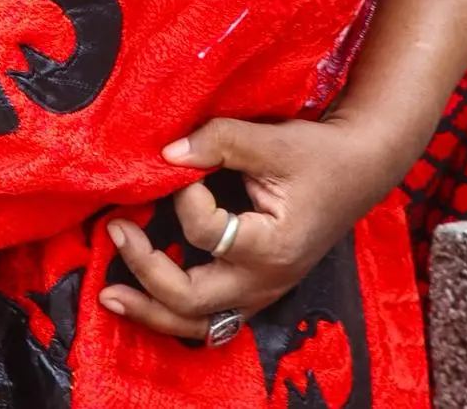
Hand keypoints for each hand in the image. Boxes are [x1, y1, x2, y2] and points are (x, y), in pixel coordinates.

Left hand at [99, 114, 405, 338]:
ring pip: (198, 324)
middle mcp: (266, 281)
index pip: (207, 233)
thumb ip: (220, 141)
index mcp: (274, 247)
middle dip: (145, 271)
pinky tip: (142, 298)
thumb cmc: (319, 155)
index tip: (183, 165)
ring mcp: (260, 292)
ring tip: (109, 295)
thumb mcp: (274, 141)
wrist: (357, 169)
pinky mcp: (254, 289)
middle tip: (115, 230)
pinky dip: (172, 312)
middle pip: (192, 300)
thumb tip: (167, 152)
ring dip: (151, 310)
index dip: (185, 196)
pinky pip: (208, 318)